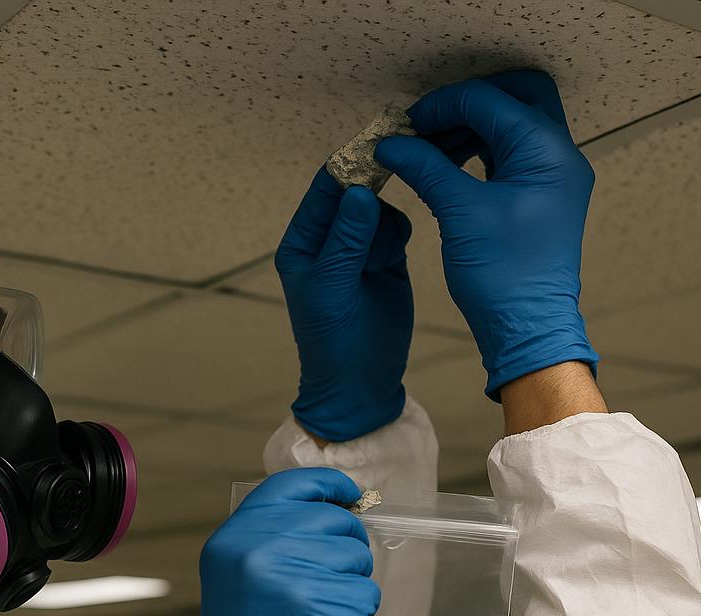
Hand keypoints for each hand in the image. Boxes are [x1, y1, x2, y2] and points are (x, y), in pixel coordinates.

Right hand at [167, 468, 380, 615]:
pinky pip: (366, 596)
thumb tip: (333, 509)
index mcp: (231, 540)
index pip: (292, 485)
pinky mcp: (328, 612)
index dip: (329, 486)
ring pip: (356, 559)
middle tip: (322, 589)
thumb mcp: (237, 582)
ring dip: (350, 587)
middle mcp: (258, 552)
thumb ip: (271, 540)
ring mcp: (294, 581)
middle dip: (344, 551)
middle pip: (334, 522)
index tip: (349, 496)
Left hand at [275, 167, 414, 442]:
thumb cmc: (334, 342)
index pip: (324, 191)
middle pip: (356, 193)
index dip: (347, 167)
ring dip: (384, 230)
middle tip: (390, 192)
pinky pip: (396, 227)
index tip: (376, 145)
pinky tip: (391, 263)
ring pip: (380, 210)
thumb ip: (347, 240)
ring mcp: (359, 248)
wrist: (362, 384)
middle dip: (371, 199)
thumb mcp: (334, 289)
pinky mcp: (385, 259)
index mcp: (302, 244)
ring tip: (377, 268)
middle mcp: (329, 241)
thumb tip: (359, 191)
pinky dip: (397, 236)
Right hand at [373, 70, 598, 398]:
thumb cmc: (502, 274)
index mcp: (546, 150)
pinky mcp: (539, 196)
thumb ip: (425, 168)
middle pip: (516, 96)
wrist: (528, 329)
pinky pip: (510, 155)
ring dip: (469, 127)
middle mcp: (558, 155)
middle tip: (425, 126)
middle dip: (467, 104)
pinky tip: (445, 166)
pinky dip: (478, 151)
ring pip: (512, 125)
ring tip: (427, 149)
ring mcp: (552, 176)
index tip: (404, 126)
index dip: (441, 106)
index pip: (489, 100)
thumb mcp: (459, 213)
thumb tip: (390, 143)